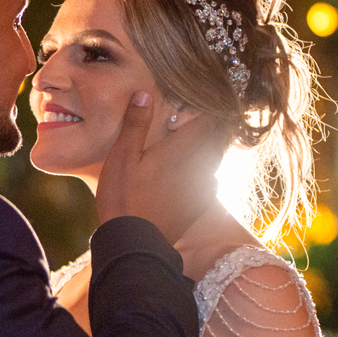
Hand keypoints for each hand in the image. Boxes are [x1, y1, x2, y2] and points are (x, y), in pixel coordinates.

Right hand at [96, 92, 226, 243]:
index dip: (201, 110)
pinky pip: (212, 182)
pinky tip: (184, 178)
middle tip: (181, 128)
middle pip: (215, 138)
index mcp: (183, 149)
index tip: (185, 110)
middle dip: (204, 129)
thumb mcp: (122, 157)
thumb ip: (136, 124)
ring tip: (182, 151)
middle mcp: (201, 166)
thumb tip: (145, 94)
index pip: (208, 120)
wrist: (135, 243)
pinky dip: (203, 174)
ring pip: (215, 160)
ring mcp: (203, 188)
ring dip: (204, 151)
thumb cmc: (124, 197)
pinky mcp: (200, 206)